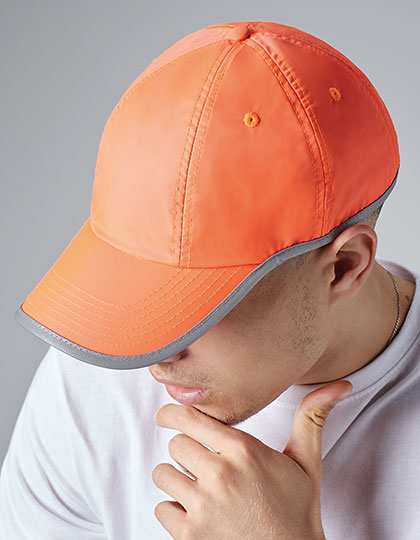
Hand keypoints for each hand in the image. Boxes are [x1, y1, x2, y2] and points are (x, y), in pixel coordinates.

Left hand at [152, 380, 351, 538]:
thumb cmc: (296, 512)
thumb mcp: (306, 463)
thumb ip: (311, 419)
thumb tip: (339, 386)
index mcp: (244, 451)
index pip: (190, 418)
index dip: (172, 413)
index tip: (165, 415)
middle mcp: (220, 475)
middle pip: (176, 444)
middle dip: (188, 451)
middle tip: (207, 464)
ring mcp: (203, 506)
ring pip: (164, 474)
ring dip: (178, 479)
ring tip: (202, 489)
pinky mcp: (190, 535)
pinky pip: (161, 508)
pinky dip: (175, 510)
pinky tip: (199, 513)